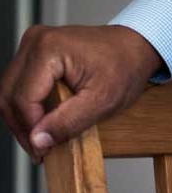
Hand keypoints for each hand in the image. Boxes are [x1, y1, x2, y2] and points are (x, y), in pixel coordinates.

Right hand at [0, 24, 163, 160]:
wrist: (137, 45)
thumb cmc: (126, 65)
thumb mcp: (104, 100)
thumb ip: (68, 122)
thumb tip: (38, 141)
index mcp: (49, 48)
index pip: (23, 99)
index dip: (30, 130)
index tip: (41, 151)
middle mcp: (36, 42)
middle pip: (9, 96)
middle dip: (22, 128)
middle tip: (39, 150)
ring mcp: (33, 45)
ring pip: (9, 92)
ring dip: (22, 119)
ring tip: (41, 140)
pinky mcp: (35, 53)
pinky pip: (18, 85)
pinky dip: (27, 107)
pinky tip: (42, 123)